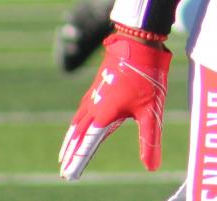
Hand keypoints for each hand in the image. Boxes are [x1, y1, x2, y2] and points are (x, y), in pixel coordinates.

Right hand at [59, 33, 169, 179]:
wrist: (138, 41)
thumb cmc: (147, 75)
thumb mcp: (151, 110)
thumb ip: (149, 140)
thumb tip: (152, 168)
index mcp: (104, 115)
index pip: (87, 145)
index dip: (78, 161)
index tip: (68, 175)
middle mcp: (94, 106)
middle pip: (78, 135)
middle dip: (71, 153)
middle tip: (64, 169)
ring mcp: (94, 94)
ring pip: (77, 121)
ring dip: (71, 138)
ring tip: (65, 151)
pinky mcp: (98, 85)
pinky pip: (82, 109)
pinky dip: (76, 122)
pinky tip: (79, 121)